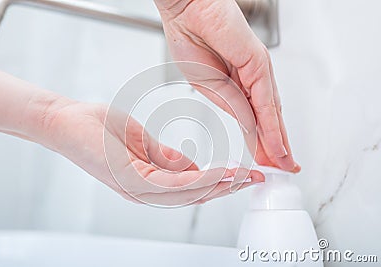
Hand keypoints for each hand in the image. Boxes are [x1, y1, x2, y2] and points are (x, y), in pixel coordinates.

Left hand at [0, 64, 262, 205]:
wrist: (68, 122)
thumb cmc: (100, 130)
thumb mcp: (144, 144)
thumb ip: (169, 159)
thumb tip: (193, 168)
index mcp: (150, 183)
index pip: (193, 188)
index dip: (221, 183)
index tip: (244, 174)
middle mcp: (147, 193)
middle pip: (196, 196)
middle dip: (228, 188)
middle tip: (255, 179)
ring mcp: (140, 190)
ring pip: (189, 194)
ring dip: (220, 186)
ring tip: (244, 177)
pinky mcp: (132, 180)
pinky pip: (173, 185)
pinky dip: (199, 179)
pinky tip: (218, 172)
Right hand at [155, 0, 299, 171]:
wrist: (185, 10)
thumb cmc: (189, 39)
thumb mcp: (208, 85)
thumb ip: (229, 103)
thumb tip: (247, 124)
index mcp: (236, 83)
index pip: (254, 117)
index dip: (260, 140)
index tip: (265, 159)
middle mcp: (251, 79)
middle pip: (267, 119)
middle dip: (274, 146)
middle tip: (282, 167)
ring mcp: (257, 72)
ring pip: (271, 115)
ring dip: (278, 142)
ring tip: (284, 164)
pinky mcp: (258, 65)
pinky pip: (265, 103)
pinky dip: (272, 128)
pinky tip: (277, 146)